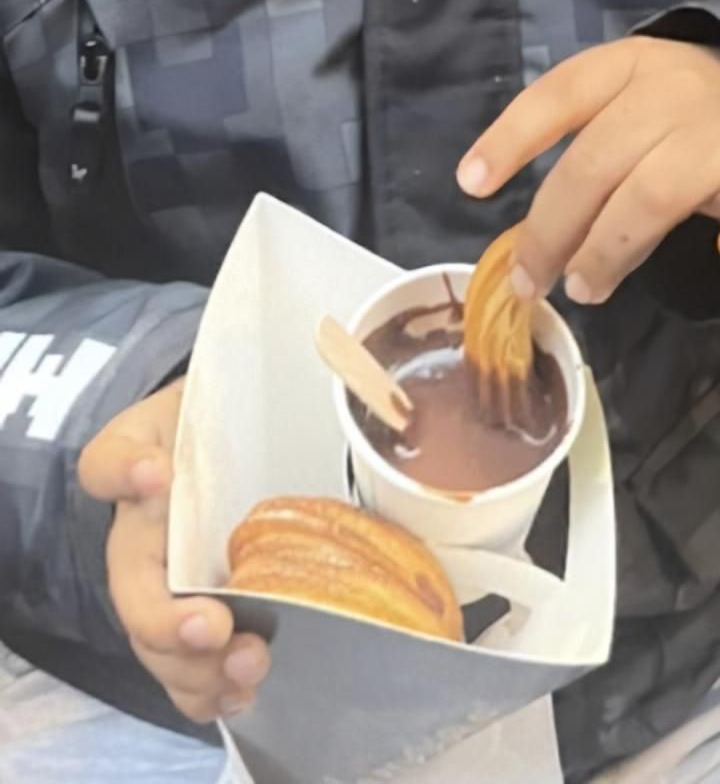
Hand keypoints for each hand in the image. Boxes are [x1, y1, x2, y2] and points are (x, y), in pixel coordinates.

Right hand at [78, 379, 269, 722]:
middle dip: (168, 621)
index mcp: (141, 468)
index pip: (110, 463)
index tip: (157, 475)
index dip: (126, 472)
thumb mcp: (220, 393)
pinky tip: (243, 692)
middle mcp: (144, 536)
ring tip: (248, 663)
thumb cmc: (228, 421)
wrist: (247, 450)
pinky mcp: (202, 624)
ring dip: (196, 668)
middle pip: (132, 592)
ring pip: (158, 644)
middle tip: (214, 627)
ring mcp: (169, 587)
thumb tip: (216, 423)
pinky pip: (190, 671)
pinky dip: (212, 691)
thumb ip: (219, 390)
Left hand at [457, 37, 719, 303]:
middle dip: (553, 227)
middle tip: (531, 281)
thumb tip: (515, 226)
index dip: (512, 138)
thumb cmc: (670, 107)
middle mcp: (673, 93)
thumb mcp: (617, 99)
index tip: (471, 185)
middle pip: (598, 161)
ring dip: (612, 248)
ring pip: (658, 193)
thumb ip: (575, 145)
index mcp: (625, 66)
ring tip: (585, 288)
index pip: (560, 94)